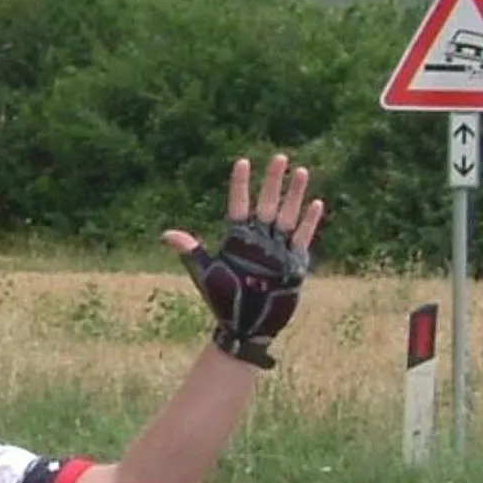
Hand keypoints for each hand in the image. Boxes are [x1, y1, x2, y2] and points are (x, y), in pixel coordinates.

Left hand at [164, 154, 325, 368]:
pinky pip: (302, 237)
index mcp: (236, 238)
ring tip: (301, 170)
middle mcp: (258, 239)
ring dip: (294, 194)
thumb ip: (191, 251)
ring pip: (287, 215)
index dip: (240, 185)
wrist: (246, 325)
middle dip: (273, 181)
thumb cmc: (223, 299)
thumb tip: (167, 234)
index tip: (242, 161)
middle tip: (279, 157)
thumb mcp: (206, 272)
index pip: (238, 204)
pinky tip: (314, 202)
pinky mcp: (293, 261)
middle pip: (267, 203)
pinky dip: (308, 221)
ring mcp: (277, 248)